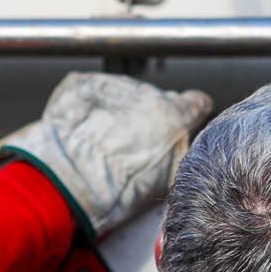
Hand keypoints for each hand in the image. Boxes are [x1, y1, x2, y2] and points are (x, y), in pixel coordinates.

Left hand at [1, 73, 211, 234]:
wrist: (73, 179)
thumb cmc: (117, 187)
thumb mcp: (165, 178)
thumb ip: (178, 153)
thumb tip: (182, 149)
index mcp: (176, 117)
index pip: (197, 102)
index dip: (189, 111)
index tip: (184, 118)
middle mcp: (150, 94)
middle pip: (155, 99)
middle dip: (147, 115)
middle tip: (131, 143)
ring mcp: (115, 86)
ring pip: (122, 94)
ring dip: (116, 111)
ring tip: (101, 141)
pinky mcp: (84, 84)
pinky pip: (91, 92)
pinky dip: (88, 108)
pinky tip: (83, 130)